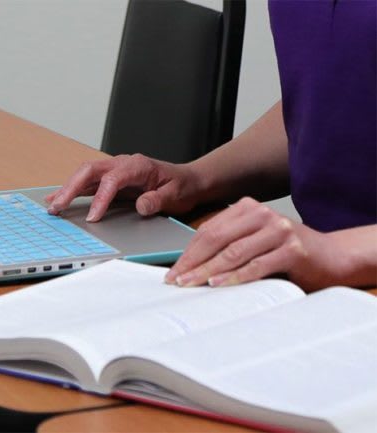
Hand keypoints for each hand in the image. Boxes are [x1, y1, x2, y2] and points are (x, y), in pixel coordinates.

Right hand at [46, 154, 202, 221]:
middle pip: (89, 170)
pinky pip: (87, 182)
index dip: (100, 198)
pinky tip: (57, 198)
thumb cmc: (181, 186)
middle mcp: (122, 163)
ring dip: (67, 189)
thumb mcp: (175, 195)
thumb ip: (158, 200)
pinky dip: (72, 190)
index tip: (92, 218)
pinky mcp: (110, 179)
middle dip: (71, 188)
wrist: (188, 181)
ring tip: (52, 205)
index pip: (111, 179)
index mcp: (137, 165)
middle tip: (57, 206)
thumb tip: (141, 206)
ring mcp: (114, 170)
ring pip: (84, 174)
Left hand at [165, 197, 344, 291]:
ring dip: (208, 270)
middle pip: (217, 239)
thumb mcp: (255, 241)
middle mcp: (262, 214)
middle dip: (193, 262)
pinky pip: (256, 265)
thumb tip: (189, 266)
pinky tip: (218, 284)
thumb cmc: (288, 252)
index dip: (188, 252)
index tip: (173, 271)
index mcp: (248, 208)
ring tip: (190, 284)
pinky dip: (234, 277)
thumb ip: (229, 245)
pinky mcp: (293, 249)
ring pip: (233, 252)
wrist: (333, 256)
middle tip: (176, 280)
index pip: (209, 230)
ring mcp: (279, 230)